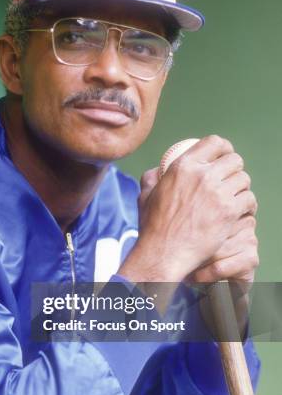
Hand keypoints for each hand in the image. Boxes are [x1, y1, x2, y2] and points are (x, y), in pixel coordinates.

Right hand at [118, 135, 257, 283]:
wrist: (164, 252)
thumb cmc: (154, 227)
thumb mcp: (146, 196)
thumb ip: (151, 178)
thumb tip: (156, 170)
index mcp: (183, 166)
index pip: (213, 142)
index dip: (224, 147)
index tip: (224, 156)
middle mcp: (202, 176)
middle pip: (234, 160)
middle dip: (235, 169)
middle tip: (231, 180)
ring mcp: (217, 193)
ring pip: (244, 179)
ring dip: (241, 188)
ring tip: (235, 198)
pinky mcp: (229, 211)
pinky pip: (248, 199)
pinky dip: (247, 205)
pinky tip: (240, 211)